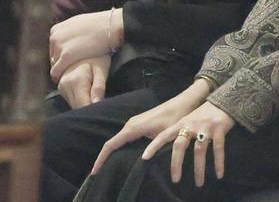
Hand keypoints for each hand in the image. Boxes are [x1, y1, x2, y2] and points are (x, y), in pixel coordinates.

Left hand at [49, 8, 121, 81]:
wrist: (108, 27)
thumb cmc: (98, 25)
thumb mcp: (77, 23)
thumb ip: (69, 32)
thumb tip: (69, 38)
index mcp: (56, 30)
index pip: (53, 48)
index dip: (61, 56)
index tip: (69, 61)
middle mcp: (54, 37)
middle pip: (53, 57)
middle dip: (61, 63)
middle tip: (72, 69)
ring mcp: (59, 46)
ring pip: (54, 65)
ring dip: (62, 70)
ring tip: (73, 73)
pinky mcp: (66, 56)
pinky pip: (55, 72)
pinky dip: (58, 77)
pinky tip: (64, 81)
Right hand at [57, 55, 110, 108]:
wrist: (86, 41)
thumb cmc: (98, 55)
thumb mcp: (101, 70)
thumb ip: (98, 87)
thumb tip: (96, 104)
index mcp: (75, 81)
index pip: (82, 106)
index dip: (93, 110)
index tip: (101, 107)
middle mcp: (64, 84)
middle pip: (76, 107)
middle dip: (88, 106)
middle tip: (99, 97)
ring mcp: (60, 84)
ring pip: (72, 104)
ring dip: (83, 102)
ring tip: (93, 88)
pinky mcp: (60, 84)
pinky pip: (70, 98)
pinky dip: (79, 98)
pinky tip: (87, 87)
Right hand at [90, 80, 208, 174]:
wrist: (185, 102)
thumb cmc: (176, 117)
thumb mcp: (165, 135)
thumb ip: (152, 148)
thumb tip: (141, 161)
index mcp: (133, 127)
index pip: (111, 144)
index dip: (101, 159)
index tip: (94, 172)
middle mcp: (130, 124)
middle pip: (112, 143)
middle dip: (103, 158)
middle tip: (98, 175)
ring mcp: (134, 123)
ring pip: (118, 141)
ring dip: (111, 154)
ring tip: (107, 169)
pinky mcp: (139, 124)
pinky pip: (125, 138)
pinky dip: (119, 148)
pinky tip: (122, 158)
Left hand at [142, 101, 234, 186]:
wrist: (225, 100)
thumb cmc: (205, 113)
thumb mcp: (190, 120)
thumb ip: (181, 131)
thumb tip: (172, 150)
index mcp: (182, 123)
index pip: (164, 135)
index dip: (154, 146)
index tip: (145, 158)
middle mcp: (191, 124)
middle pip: (180, 145)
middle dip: (176, 163)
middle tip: (175, 180)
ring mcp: (205, 126)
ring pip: (199, 150)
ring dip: (199, 168)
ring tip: (199, 183)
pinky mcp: (219, 128)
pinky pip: (218, 148)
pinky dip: (218, 163)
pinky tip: (218, 174)